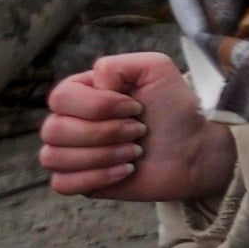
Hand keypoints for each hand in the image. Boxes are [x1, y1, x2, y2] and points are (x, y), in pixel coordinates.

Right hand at [40, 53, 229, 205]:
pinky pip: (62, 183)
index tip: (135, 107)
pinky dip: (95, 178)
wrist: (195, 148)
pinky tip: (125, 170)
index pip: (60, 98)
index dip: (97, 106)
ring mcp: (71, 153)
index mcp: (81, 92)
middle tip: (138, 130)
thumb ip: (117, 64)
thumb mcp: (155, 69)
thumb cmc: (174, 108)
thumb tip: (93, 84)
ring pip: (54, 157)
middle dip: (104, 132)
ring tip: (134, 151)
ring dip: (102, 155)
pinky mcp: (79, 181)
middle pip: (53, 130)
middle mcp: (69, 121)